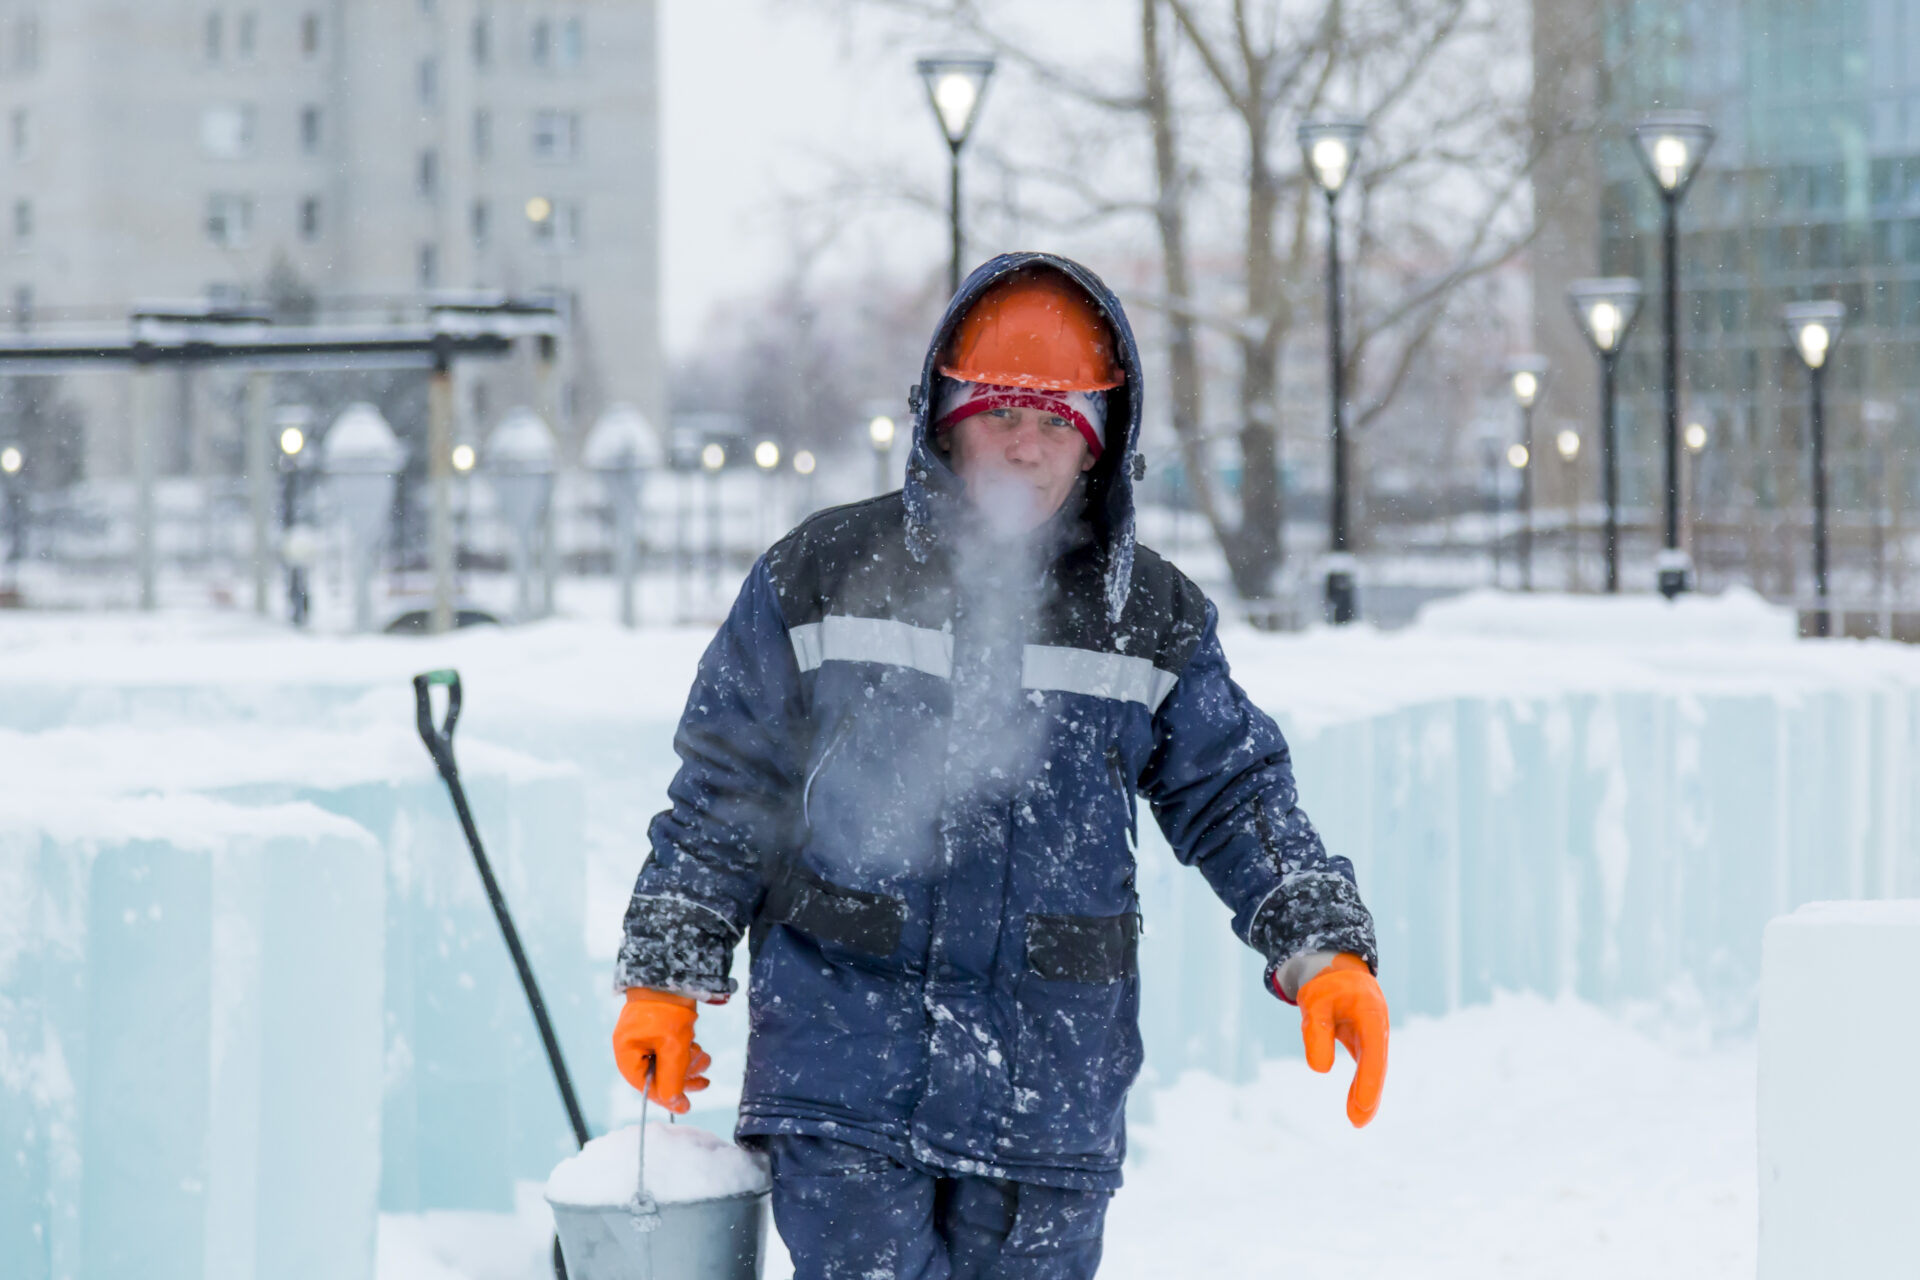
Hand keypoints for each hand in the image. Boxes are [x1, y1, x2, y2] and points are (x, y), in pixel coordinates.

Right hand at [612, 987, 711, 1114]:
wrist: (674, 973)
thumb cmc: (668, 1010)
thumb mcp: (673, 1047)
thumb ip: (672, 1079)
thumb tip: (676, 1106)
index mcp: (626, 1051)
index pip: (644, 1084)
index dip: (667, 1096)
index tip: (688, 1104)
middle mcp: (632, 1046)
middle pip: (658, 1075)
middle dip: (683, 1076)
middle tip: (704, 1080)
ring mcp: (645, 1037)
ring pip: (668, 1062)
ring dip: (688, 1064)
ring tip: (704, 1057)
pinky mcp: (658, 1029)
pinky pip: (671, 1049)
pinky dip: (686, 1051)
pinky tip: (698, 1047)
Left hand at [1296, 954, 1387, 1127]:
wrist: (1335, 968)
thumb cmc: (1325, 985)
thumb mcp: (1314, 1002)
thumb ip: (1316, 1031)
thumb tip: (1320, 1069)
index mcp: (1370, 1011)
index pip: (1372, 1050)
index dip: (1369, 1080)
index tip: (1362, 1105)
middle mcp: (1377, 1026)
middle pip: (1377, 1064)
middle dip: (1369, 1093)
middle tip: (1358, 1121)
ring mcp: (1373, 1034)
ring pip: (1373, 1067)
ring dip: (1367, 1093)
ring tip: (1358, 1121)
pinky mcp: (1365, 1041)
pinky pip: (1366, 1065)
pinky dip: (1363, 1085)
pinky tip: (1358, 1107)